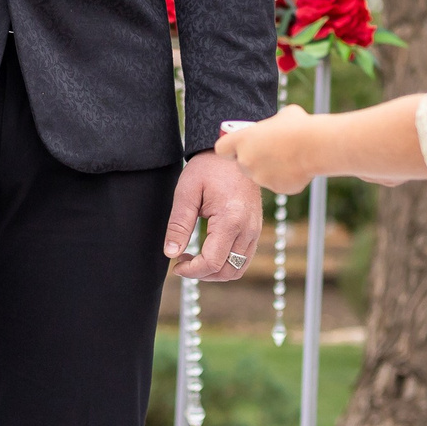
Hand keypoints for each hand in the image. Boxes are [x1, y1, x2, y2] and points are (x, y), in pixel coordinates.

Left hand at [164, 148, 262, 280]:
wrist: (235, 151)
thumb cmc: (209, 167)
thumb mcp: (187, 191)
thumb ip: (178, 224)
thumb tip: (171, 253)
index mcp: (231, 220)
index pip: (212, 263)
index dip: (191, 271)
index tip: (176, 264)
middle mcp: (248, 229)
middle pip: (228, 272)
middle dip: (202, 274)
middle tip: (182, 261)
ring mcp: (255, 230)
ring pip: (238, 268)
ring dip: (215, 271)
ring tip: (195, 258)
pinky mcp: (256, 228)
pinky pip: (244, 258)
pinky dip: (226, 263)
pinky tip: (209, 250)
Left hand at [215, 105, 319, 194]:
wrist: (316, 146)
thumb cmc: (299, 126)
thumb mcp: (281, 116)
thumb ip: (270, 126)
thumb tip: (276, 127)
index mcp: (242, 140)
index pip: (222, 149)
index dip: (230, 148)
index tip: (239, 146)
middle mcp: (247, 161)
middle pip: (242, 164)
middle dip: (253, 160)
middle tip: (270, 150)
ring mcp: (261, 178)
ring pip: (260, 175)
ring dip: (269, 169)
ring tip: (289, 157)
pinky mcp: (277, 189)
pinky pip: (278, 183)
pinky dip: (285, 178)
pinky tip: (297, 167)